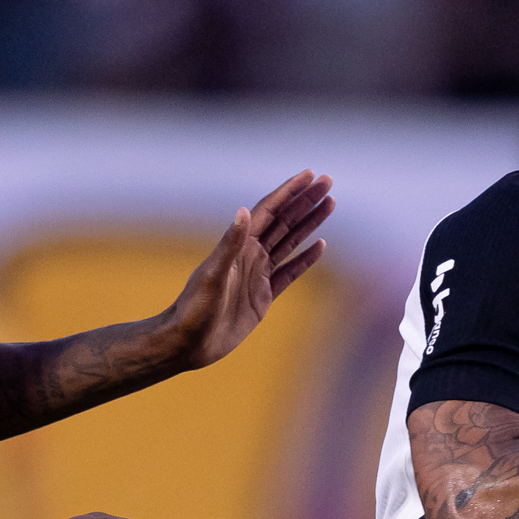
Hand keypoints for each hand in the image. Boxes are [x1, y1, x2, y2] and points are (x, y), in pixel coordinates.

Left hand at [159, 171, 334, 369]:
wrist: (188, 342)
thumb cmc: (194, 309)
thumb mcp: (213, 275)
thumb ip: (230, 244)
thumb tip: (244, 210)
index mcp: (239, 246)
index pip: (269, 211)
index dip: (290, 192)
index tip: (310, 175)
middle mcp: (250, 255)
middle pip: (285, 221)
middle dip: (306, 201)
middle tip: (329, 182)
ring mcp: (258, 275)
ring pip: (291, 242)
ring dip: (310, 223)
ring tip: (330, 204)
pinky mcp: (263, 296)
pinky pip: (290, 272)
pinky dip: (305, 259)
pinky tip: (320, 245)